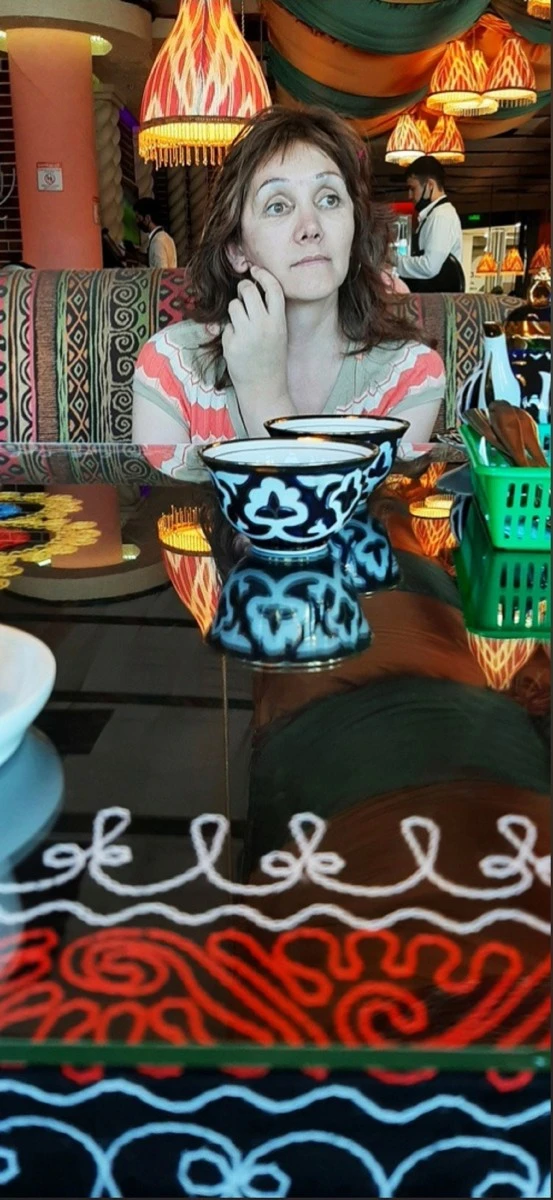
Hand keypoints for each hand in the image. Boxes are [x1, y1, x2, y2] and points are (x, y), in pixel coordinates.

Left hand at [222, 266, 293, 433]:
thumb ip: (269, 312)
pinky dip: (230, 331)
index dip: (263, 275)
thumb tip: (253, 285)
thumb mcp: (278, 332)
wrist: (264, 387)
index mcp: (279, 321)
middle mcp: (263, 325)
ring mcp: (246, 334)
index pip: (272, 287)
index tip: (255, 270)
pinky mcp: (231, 344)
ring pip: (234, 305)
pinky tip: (238, 344)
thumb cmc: (271, 358)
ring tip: (242, 324)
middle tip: (243, 293)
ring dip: (235, 310)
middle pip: (247, 290)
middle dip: (243, 288)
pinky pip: (226, 326)